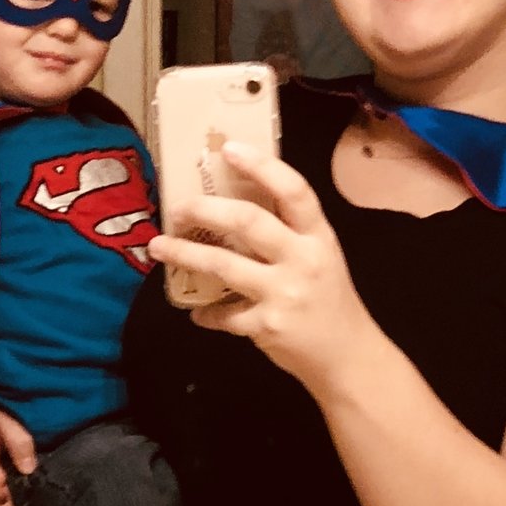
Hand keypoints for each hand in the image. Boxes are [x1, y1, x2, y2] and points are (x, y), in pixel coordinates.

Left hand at [149, 143, 373, 397]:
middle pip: (248, 222)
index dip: (261, 166)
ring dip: (184, 254)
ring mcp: (284, 294)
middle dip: (205, 210)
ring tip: (158, 247)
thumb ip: (289, 232)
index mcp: (317, 236)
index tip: (228, 149)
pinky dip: (206, 313)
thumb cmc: (328, 300)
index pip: (293, 191)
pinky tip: (197, 312)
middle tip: (178, 207)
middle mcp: (302, 260)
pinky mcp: (266, 326)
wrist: (347, 356)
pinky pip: (224, 314)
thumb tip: (235, 205)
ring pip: (223, 265)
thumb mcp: (321, 256)